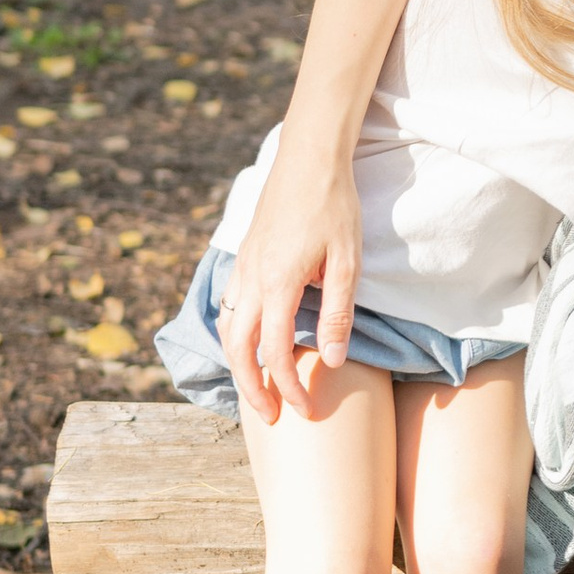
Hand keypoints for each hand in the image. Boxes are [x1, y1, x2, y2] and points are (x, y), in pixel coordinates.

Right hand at [223, 143, 363, 422]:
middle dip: (252, 388)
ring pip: (227, 327)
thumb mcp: (347, 261)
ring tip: (256, 388)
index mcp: (277, 284)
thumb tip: (329, 361)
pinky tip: (249, 341)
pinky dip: (233, 334)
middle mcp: (250, 279)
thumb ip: (338, 313)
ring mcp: (242, 266)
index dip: (288, 388)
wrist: (309, 156)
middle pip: (238, 349)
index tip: (305, 411)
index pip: (275, 352)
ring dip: (238, 363)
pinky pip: (228, 305)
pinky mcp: (244, 256)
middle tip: (270, 417)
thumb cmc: (333, 205)